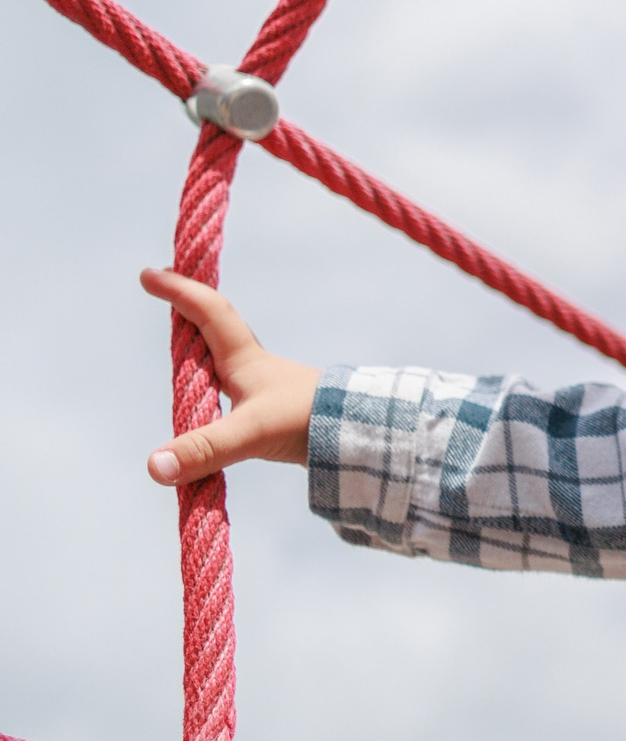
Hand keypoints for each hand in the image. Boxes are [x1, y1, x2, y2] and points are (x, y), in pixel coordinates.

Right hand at [139, 268, 319, 486]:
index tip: (148, 274)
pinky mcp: (272, 409)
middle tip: (163, 282)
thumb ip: (204, 450)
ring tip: (179, 333)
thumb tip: (153, 466)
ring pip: (221, 355)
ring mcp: (264, 386)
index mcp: (245, 359)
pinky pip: (230, 385)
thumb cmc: (308, 424)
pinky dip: (211, 378)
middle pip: (214, 325)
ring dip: (199, 340)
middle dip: (187, 305)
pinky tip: (210, 387)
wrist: (362, 437)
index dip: (179, 291)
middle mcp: (253, 366)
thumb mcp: (251, 435)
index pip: (208, 312)